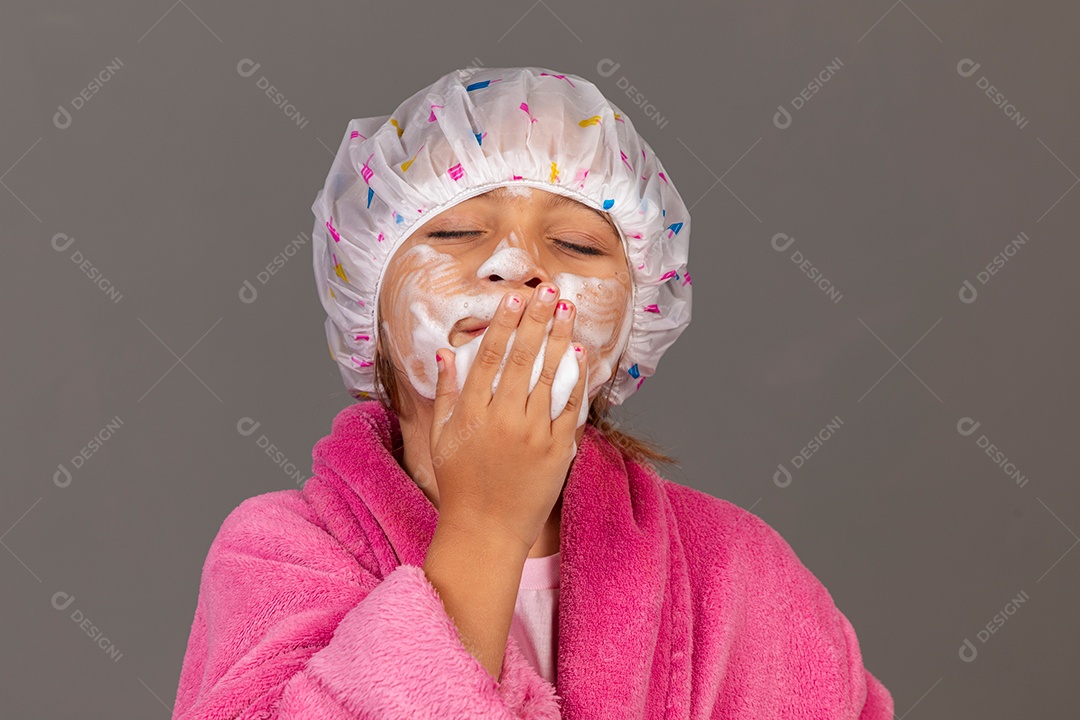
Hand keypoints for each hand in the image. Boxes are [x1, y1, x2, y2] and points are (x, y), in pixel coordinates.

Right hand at [429, 282, 587, 555]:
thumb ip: (446, 393)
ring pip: (550, 376)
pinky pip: (570, 408)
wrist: (486, 531)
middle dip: (537, 320)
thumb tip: (446, 353)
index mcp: (472, 413)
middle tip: (547, 291)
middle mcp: (503, 419)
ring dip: (559, 339)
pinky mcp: (557, 451)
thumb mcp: (441, 438)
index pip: (490, 358)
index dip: (504, 325)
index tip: (514, 298)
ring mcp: (533, 435)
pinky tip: (579, 353)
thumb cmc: (460, 484)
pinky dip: (576, 379)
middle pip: (524, 358)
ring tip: (566, 310)